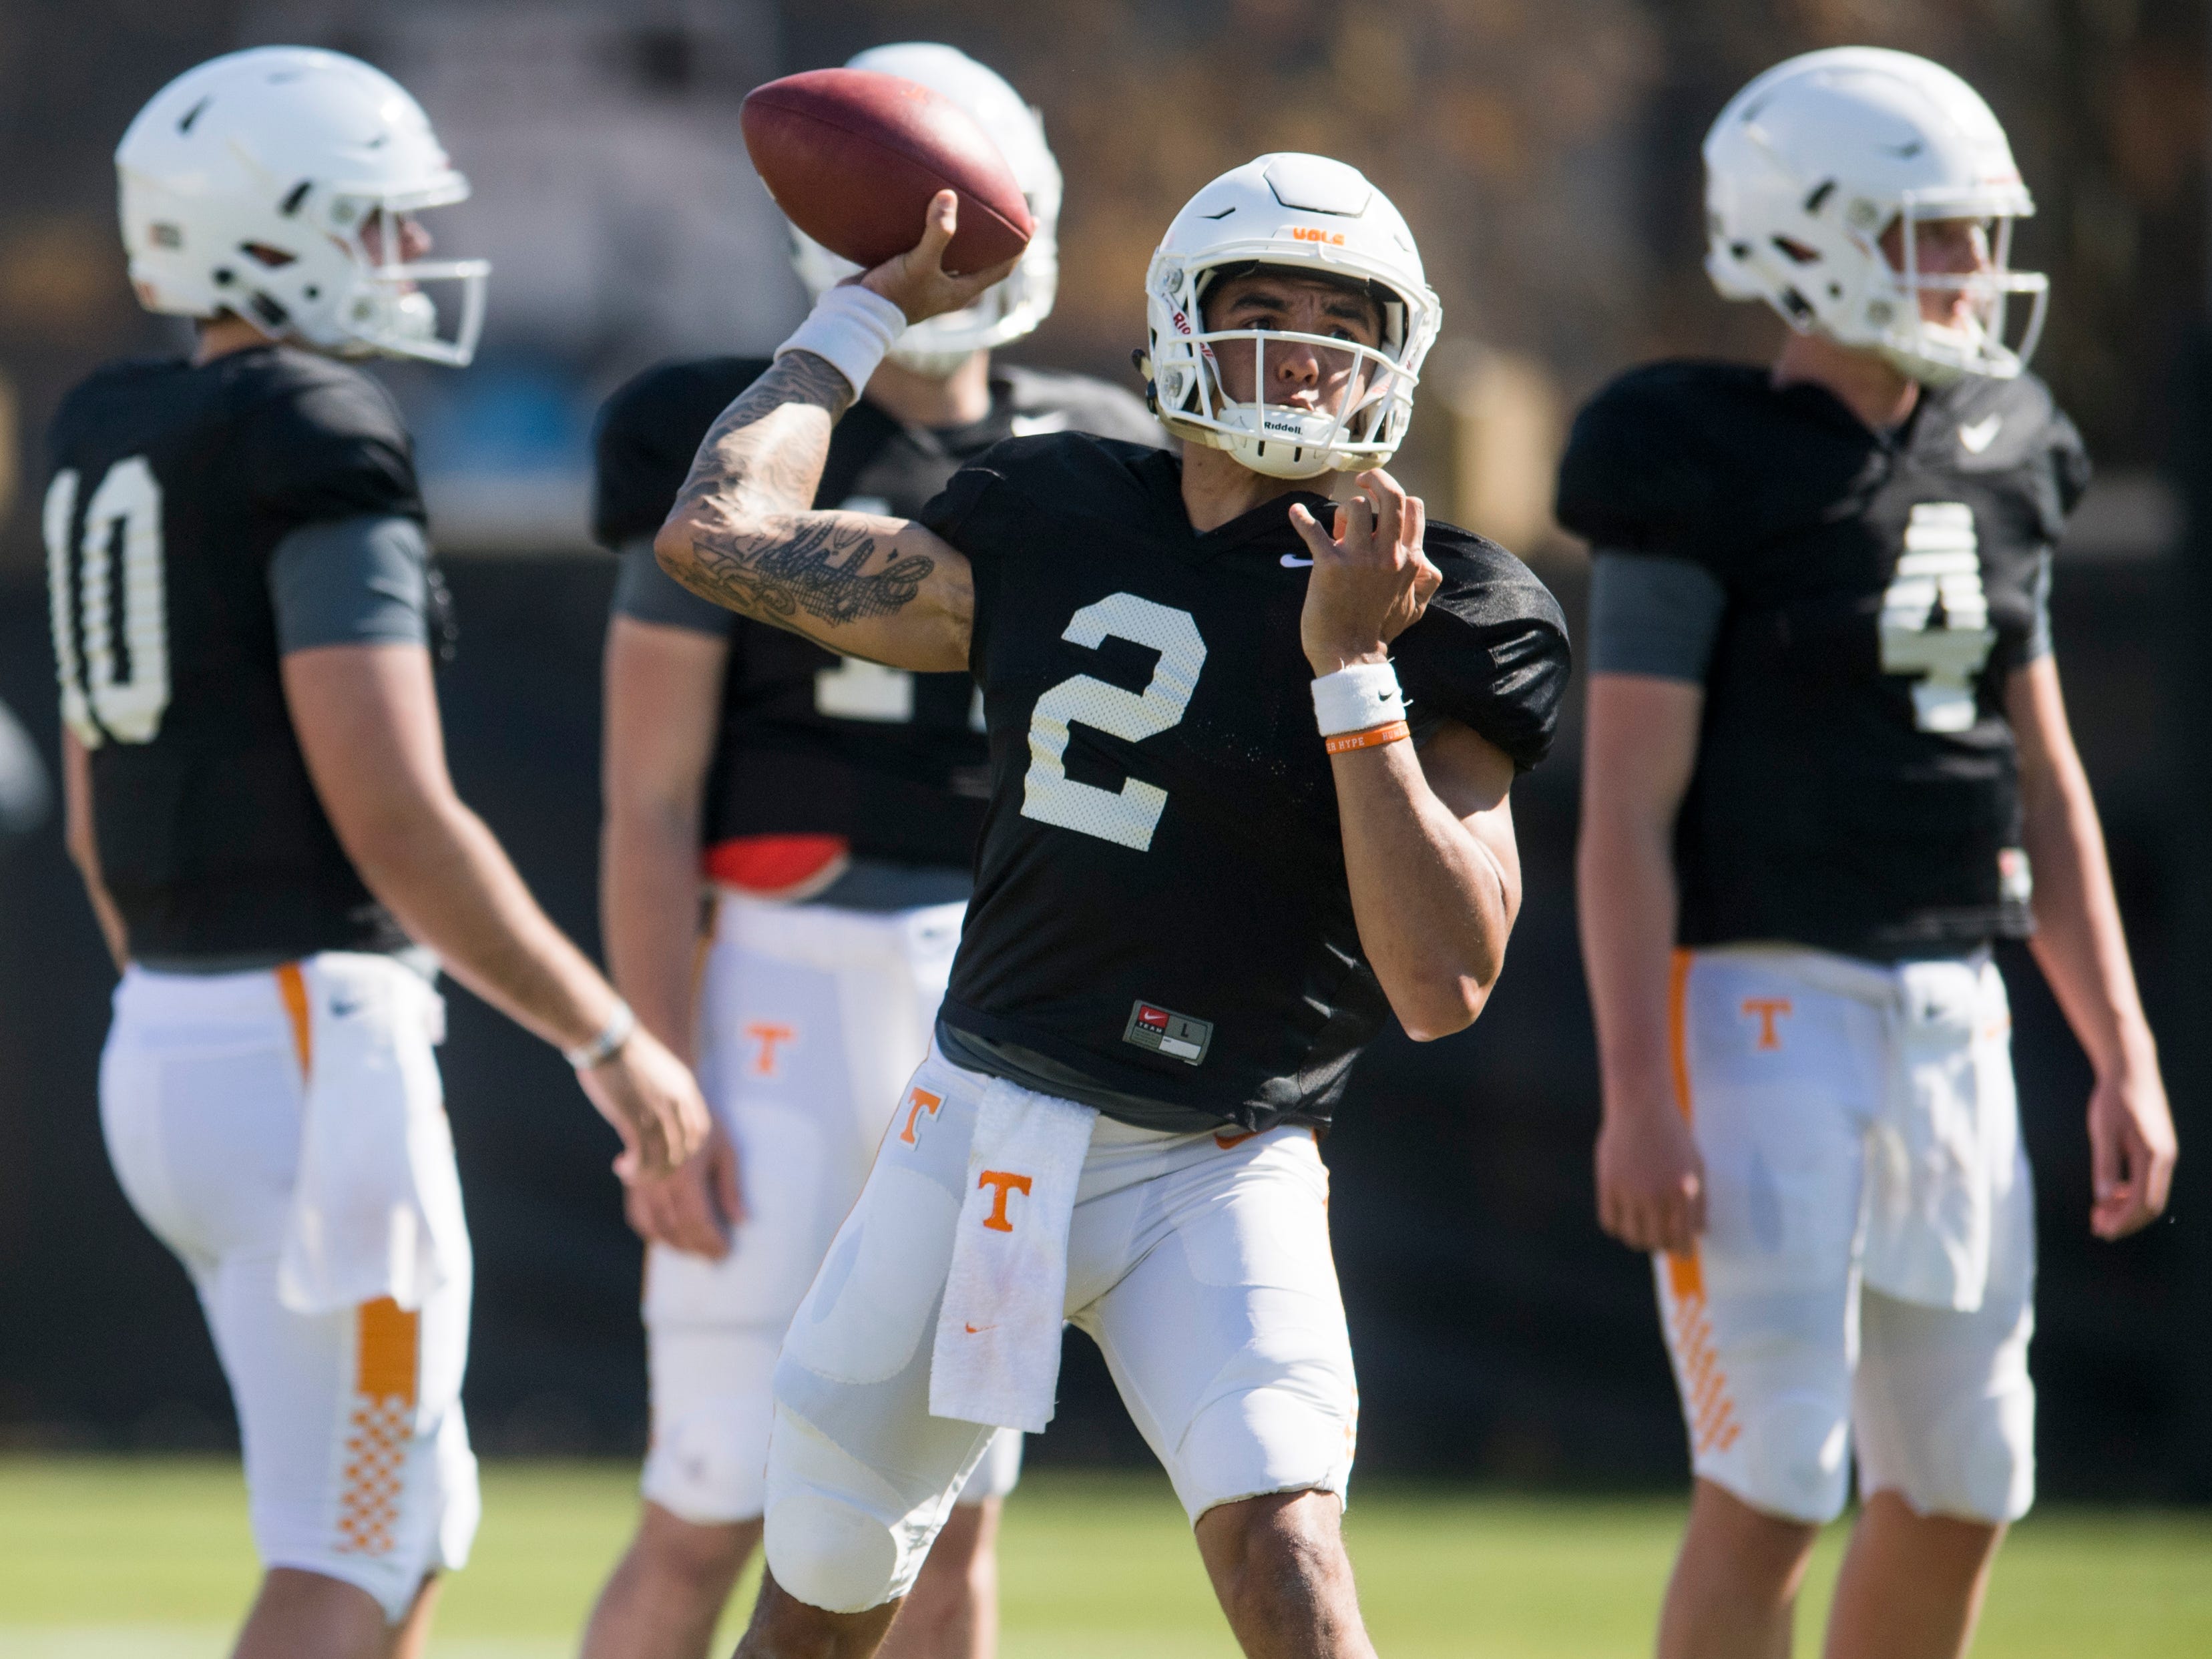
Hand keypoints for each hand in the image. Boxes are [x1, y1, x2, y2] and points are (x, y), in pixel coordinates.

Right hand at [578, 1025, 711, 1179]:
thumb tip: (655, 1112)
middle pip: (685, 1149)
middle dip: (668, 1166)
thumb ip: (662, 1092)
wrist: (606, 1037)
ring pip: (665, 1158)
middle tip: (647, 1169)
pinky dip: (635, 1169)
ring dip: (650, 1173)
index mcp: (685, 1089)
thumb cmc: (623, 1051)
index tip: (668, 1154)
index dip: (687, 1149)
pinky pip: (643, 1156)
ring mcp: (657, 1111)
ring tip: (632, 1174)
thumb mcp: (655, 1071)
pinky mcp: (634, 1118)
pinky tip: (621, 1166)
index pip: (700, 1130)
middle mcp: (677, 1102)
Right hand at [623, 1120, 745, 1258]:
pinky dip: (652, 1232)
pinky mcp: (632, 1182)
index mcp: (686, 1179)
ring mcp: (643, 1186)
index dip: (710, 1243)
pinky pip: (639, 1217)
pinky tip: (665, 1235)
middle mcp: (661, 1187)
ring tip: (692, 1249)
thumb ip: (730, 1187)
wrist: (656, 1099)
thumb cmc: (696, 1121)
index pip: (698, 1224)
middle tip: (711, 1256)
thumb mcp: (723, 1150)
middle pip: (678, 1230)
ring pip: (656, 1229)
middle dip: (696, 1248)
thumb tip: (740, 1219)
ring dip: (675, 1245)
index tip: (723, 1252)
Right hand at [857, 190, 1019, 327]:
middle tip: (1001, 207)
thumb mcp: (919, 262)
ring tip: (965, 203)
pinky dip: (929, 230)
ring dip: (961, 232)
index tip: (1031, 221)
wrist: (857, 314)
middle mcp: (948, 287)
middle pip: (980, 259)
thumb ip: (937, 233)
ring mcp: (927, 281)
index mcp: (961, 290)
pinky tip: (921, 209)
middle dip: (993, 236)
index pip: (1002, 268)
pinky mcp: (906, 273)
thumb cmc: (894, 295)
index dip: (1019, 246)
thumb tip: (950, 195)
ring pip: (952, 253)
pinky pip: (925, 248)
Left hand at [1289, 468, 1440, 675]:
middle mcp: (1389, 554)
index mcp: (1410, 559)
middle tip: (1362, 479)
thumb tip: (1428, 562)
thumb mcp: (1416, 607)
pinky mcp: (1330, 565)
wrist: (1350, 656)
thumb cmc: (1379, 631)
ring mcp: (1360, 558)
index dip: (1396, 498)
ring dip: (1341, 511)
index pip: (1413, 508)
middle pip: (1391, 495)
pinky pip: (1313, 529)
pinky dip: (1301, 518)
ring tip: (1334, 530)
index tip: (1380, 501)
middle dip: (1376, 479)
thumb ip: (1426, 580)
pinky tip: (1295, 513)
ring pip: (1354, 506)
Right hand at [1596, 1093, 1706, 1256]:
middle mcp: (1656, 1196)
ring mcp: (1630, 1192)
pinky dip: (1617, 1226)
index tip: (1681, 1251)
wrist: (1641, 1107)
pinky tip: (1623, 1218)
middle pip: (1655, 1242)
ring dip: (1638, 1239)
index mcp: (1682, 1193)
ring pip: (1631, 1236)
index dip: (1682, 1250)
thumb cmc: (1673, 1135)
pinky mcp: (1608, 1184)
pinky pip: (1609, 1221)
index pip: (1682, 1238)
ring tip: (1641, 1230)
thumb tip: (1701, 1232)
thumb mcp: (1696, 1166)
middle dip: (1660, 1246)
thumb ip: (1699, 1202)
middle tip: (1660, 1240)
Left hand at [2087, 1062, 2176, 1239]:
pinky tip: (2112, 1193)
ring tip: (2100, 1213)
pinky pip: (2150, 1182)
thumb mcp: (2103, 1131)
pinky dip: (2132, 1194)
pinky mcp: (2160, 1148)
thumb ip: (2105, 1165)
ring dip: (2128, 1209)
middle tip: (2097, 1226)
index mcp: (2153, 1157)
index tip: (2099, 1229)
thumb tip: (2104, 1199)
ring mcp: (2165, 1154)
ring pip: (2152, 1195)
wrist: (2132, 1069)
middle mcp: (2165, 1159)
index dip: (2122, 1222)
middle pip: (2151, 1205)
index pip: (2142, 1203)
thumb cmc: (2114, 1099)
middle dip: (2125, 1221)